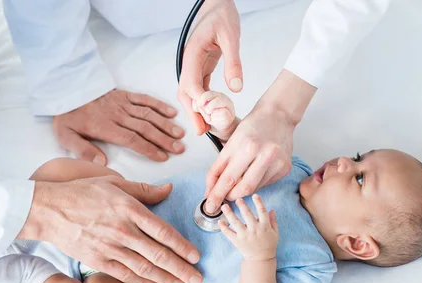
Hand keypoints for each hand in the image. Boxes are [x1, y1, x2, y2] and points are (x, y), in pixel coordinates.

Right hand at [19, 176, 202, 282]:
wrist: (48, 209)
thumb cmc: (82, 193)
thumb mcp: (114, 183)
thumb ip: (143, 190)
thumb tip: (168, 190)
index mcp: (129, 209)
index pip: (162, 231)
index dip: (182, 246)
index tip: (196, 256)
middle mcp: (122, 230)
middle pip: (159, 254)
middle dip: (181, 269)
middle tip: (198, 279)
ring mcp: (110, 247)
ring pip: (145, 268)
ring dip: (167, 279)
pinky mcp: (98, 260)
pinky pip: (126, 275)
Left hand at [53, 90, 185, 164]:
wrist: (64, 89)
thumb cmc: (67, 116)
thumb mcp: (65, 136)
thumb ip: (83, 150)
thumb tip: (103, 163)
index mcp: (105, 127)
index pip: (131, 139)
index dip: (149, 148)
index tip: (163, 157)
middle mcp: (117, 115)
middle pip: (145, 128)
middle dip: (164, 139)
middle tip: (179, 148)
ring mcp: (122, 103)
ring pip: (148, 115)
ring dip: (165, 124)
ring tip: (180, 134)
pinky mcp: (124, 94)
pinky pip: (144, 99)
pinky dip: (159, 105)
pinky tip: (171, 113)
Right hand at [177, 0, 242, 134]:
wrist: (217, 3)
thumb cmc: (222, 15)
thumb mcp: (231, 36)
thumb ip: (233, 62)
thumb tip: (236, 88)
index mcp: (192, 53)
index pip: (191, 83)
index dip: (198, 101)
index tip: (208, 115)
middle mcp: (188, 62)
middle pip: (185, 93)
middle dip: (192, 113)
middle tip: (201, 131)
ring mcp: (193, 66)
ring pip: (189, 93)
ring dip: (196, 110)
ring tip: (205, 128)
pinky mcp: (200, 67)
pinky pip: (198, 88)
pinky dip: (203, 102)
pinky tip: (210, 113)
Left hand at [203, 70, 316, 213]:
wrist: (278, 116)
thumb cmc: (252, 127)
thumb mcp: (231, 142)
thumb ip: (219, 167)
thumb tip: (210, 191)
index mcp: (246, 145)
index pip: (227, 177)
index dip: (216, 194)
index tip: (209, 206)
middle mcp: (263, 153)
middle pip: (242, 188)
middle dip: (228, 197)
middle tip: (220, 200)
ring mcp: (276, 162)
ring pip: (254, 189)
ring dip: (240, 191)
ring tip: (235, 185)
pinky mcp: (285, 168)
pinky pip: (264, 184)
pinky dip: (254, 184)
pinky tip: (253, 174)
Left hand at [219, 195, 278, 260]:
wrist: (261, 259)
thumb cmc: (269, 244)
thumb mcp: (275, 232)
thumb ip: (273, 221)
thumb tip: (272, 209)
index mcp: (264, 226)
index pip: (262, 211)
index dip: (259, 202)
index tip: (255, 195)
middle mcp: (254, 229)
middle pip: (247, 214)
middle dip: (242, 205)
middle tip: (237, 199)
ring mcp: (245, 235)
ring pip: (235, 222)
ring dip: (229, 213)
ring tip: (224, 206)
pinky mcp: (237, 241)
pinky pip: (228, 233)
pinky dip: (223, 227)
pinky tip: (220, 221)